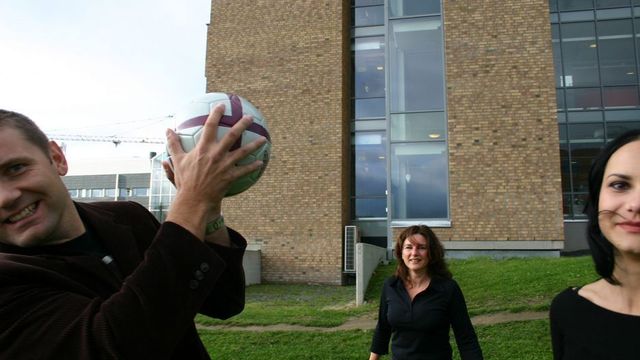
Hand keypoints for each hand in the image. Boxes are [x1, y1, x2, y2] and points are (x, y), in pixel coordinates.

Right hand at [163, 103, 266, 238]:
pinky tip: (260, 163)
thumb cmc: (185, 181)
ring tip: (264, 139)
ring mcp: (225, 165)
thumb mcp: (177, 161)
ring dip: (255, 145)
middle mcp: (216, 154)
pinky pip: (245, 170)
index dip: (216, 114)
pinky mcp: (231, 177)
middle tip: (250, 118)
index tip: (222, 105)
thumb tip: (168, 130)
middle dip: (242, 124)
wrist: (193, 200)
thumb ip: (174, 144)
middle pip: (232, 135)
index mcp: (203, 148)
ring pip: (243, 152)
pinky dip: (253, 166)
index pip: (210, 126)